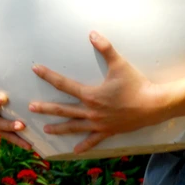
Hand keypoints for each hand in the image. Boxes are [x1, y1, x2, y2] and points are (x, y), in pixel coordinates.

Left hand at [29, 32, 168, 153]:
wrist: (153, 105)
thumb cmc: (136, 84)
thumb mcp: (119, 63)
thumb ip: (105, 48)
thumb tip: (92, 33)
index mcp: (91, 95)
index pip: (64, 84)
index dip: (48, 76)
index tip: (35, 69)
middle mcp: (91, 111)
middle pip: (64, 109)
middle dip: (46, 108)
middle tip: (31, 108)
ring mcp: (99, 124)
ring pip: (74, 127)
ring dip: (59, 128)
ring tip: (46, 129)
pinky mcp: (108, 131)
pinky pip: (93, 140)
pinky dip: (84, 145)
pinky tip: (75, 150)